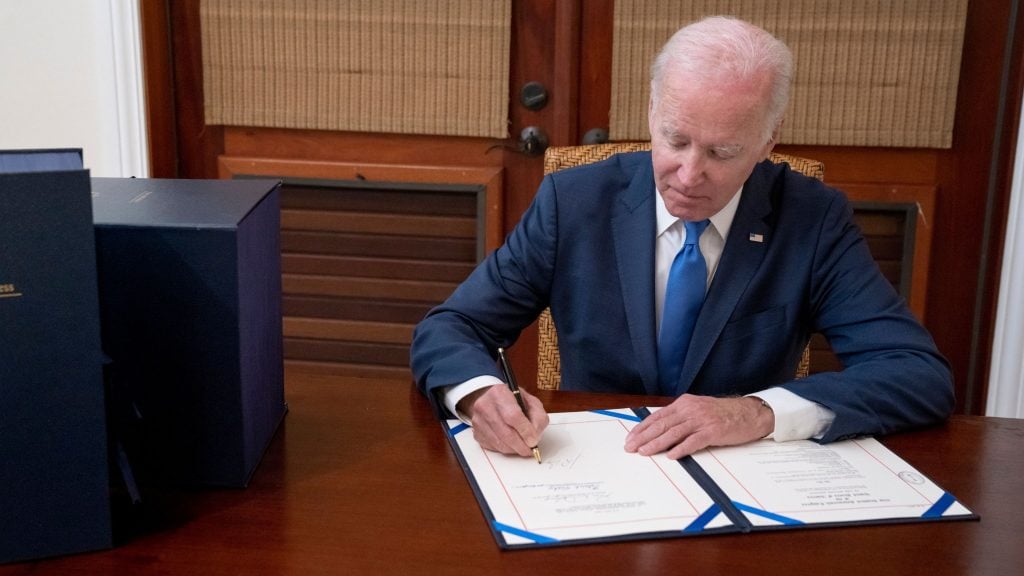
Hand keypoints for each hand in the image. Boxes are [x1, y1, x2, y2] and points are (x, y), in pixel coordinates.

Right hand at [457, 384, 548, 457]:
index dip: (525, 431)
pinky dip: (505, 449)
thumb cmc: (512, 400)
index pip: (513, 416)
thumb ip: (538, 417)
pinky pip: (493, 447)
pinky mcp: (476, 433)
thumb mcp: (530, 401)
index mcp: (500, 393)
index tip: (533, 440)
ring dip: (514, 449)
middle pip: (506, 433)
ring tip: (522, 447)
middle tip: (530, 449)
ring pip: (499, 443)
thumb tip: (534, 436)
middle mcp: (485, 405)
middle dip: (521, 445)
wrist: (490, 399)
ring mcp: (478, 420)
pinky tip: (510, 443)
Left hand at [624, 395, 773, 458]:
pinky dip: (681, 449)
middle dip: (643, 437)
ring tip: (644, 452)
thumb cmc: (722, 414)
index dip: (642, 428)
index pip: (657, 416)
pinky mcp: (713, 431)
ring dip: (657, 444)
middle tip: (630, 447)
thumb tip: (659, 431)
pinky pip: (693, 441)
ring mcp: (701, 420)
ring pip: (673, 433)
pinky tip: (671, 456)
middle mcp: (690, 409)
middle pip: (662, 425)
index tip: (630, 438)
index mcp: (684, 403)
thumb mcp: (698, 409)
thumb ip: (680, 417)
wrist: (749, 413)